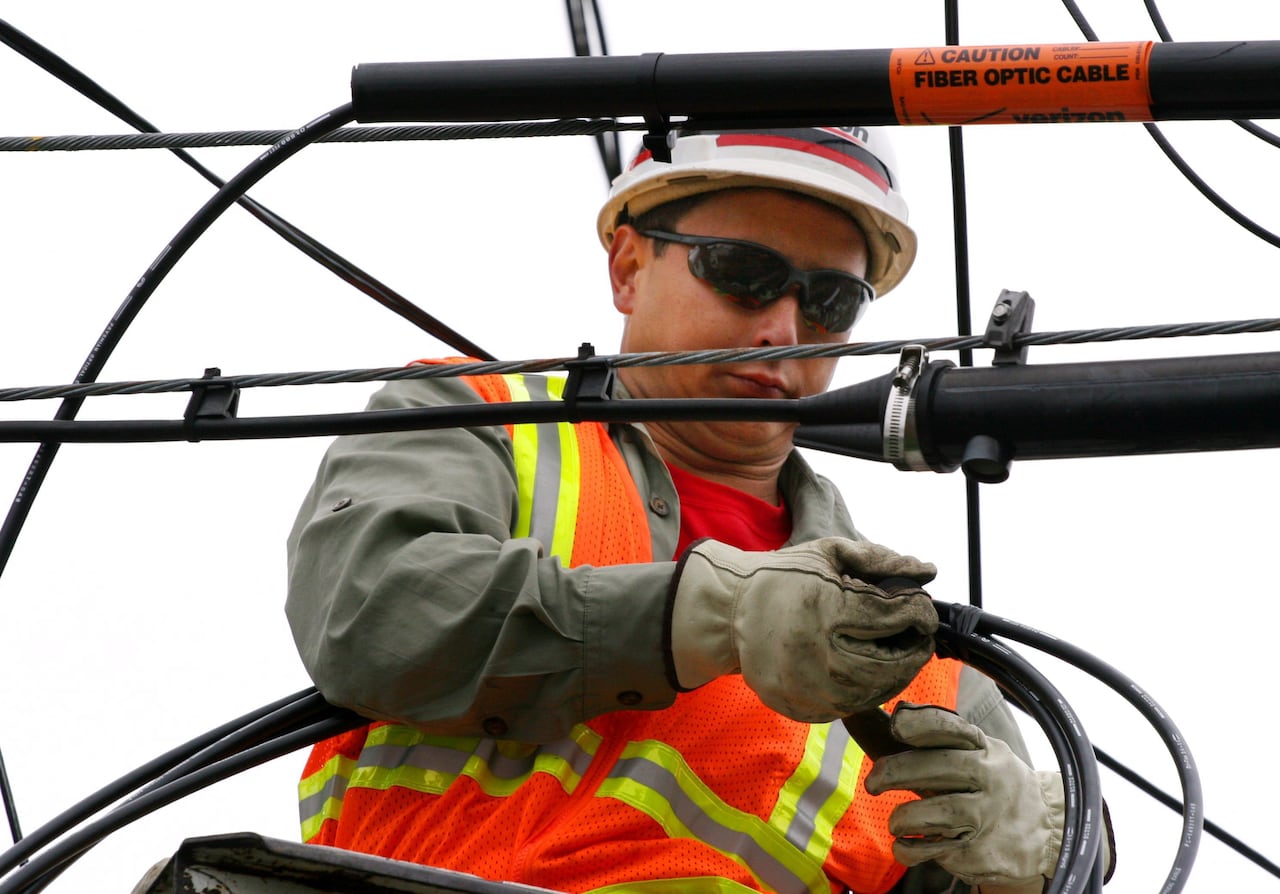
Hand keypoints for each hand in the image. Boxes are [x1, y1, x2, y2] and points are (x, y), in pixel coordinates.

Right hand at [669, 537, 937, 721]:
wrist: (729, 612)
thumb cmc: (784, 577)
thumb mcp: (828, 553)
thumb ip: (880, 559)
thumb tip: (928, 571)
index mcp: (824, 608)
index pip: (893, 616)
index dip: (919, 611)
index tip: (923, 608)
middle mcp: (815, 652)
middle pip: (890, 662)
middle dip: (915, 649)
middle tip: (920, 637)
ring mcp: (805, 687)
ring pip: (874, 692)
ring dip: (897, 674)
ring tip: (899, 654)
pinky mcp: (799, 708)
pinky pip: (849, 708)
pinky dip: (869, 692)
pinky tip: (871, 672)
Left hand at [864, 703, 1064, 889]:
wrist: (1048, 828)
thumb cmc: (997, 782)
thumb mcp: (983, 752)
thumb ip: (945, 739)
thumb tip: (895, 716)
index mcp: (986, 750)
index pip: (952, 729)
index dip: (921, 724)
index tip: (896, 725)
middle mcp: (990, 780)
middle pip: (937, 769)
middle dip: (895, 773)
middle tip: (873, 783)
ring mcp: (989, 818)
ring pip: (936, 814)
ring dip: (904, 818)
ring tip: (896, 822)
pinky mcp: (985, 853)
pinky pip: (937, 852)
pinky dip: (913, 849)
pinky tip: (906, 845)